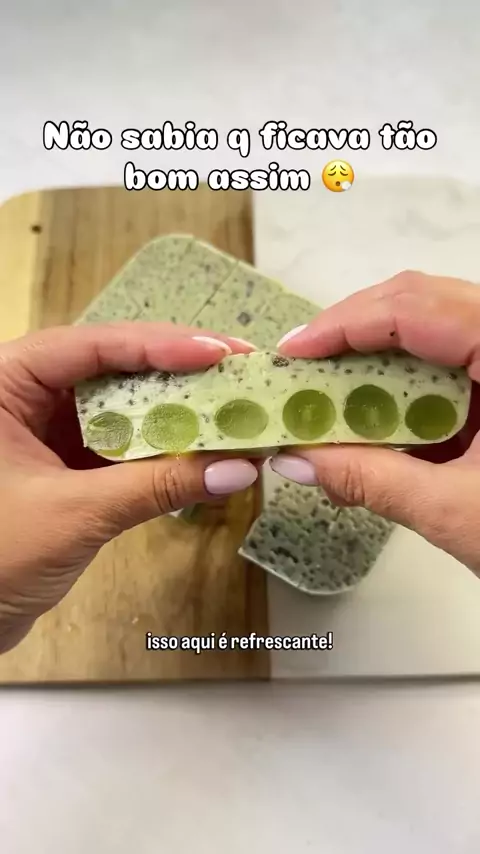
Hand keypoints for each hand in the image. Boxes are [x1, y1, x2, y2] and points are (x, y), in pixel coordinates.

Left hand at [0, 322, 258, 652]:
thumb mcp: (76, 513)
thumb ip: (156, 486)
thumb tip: (238, 470)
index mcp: (5, 382)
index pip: (90, 345)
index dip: (157, 345)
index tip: (217, 352)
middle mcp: (24, 392)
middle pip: (111, 366)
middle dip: (176, 372)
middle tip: (240, 371)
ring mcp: (45, 426)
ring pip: (119, 402)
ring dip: (173, 408)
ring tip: (233, 404)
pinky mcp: (62, 459)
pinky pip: (118, 439)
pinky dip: (158, 444)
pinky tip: (201, 445)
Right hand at [272, 271, 479, 576]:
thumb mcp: (458, 512)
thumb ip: (371, 481)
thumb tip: (299, 459)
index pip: (418, 308)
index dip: (345, 323)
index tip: (295, 351)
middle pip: (424, 302)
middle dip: (355, 333)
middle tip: (304, 366)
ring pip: (438, 327)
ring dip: (380, 357)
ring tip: (332, 391)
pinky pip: (456, 358)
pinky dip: (410, 382)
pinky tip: (381, 415)